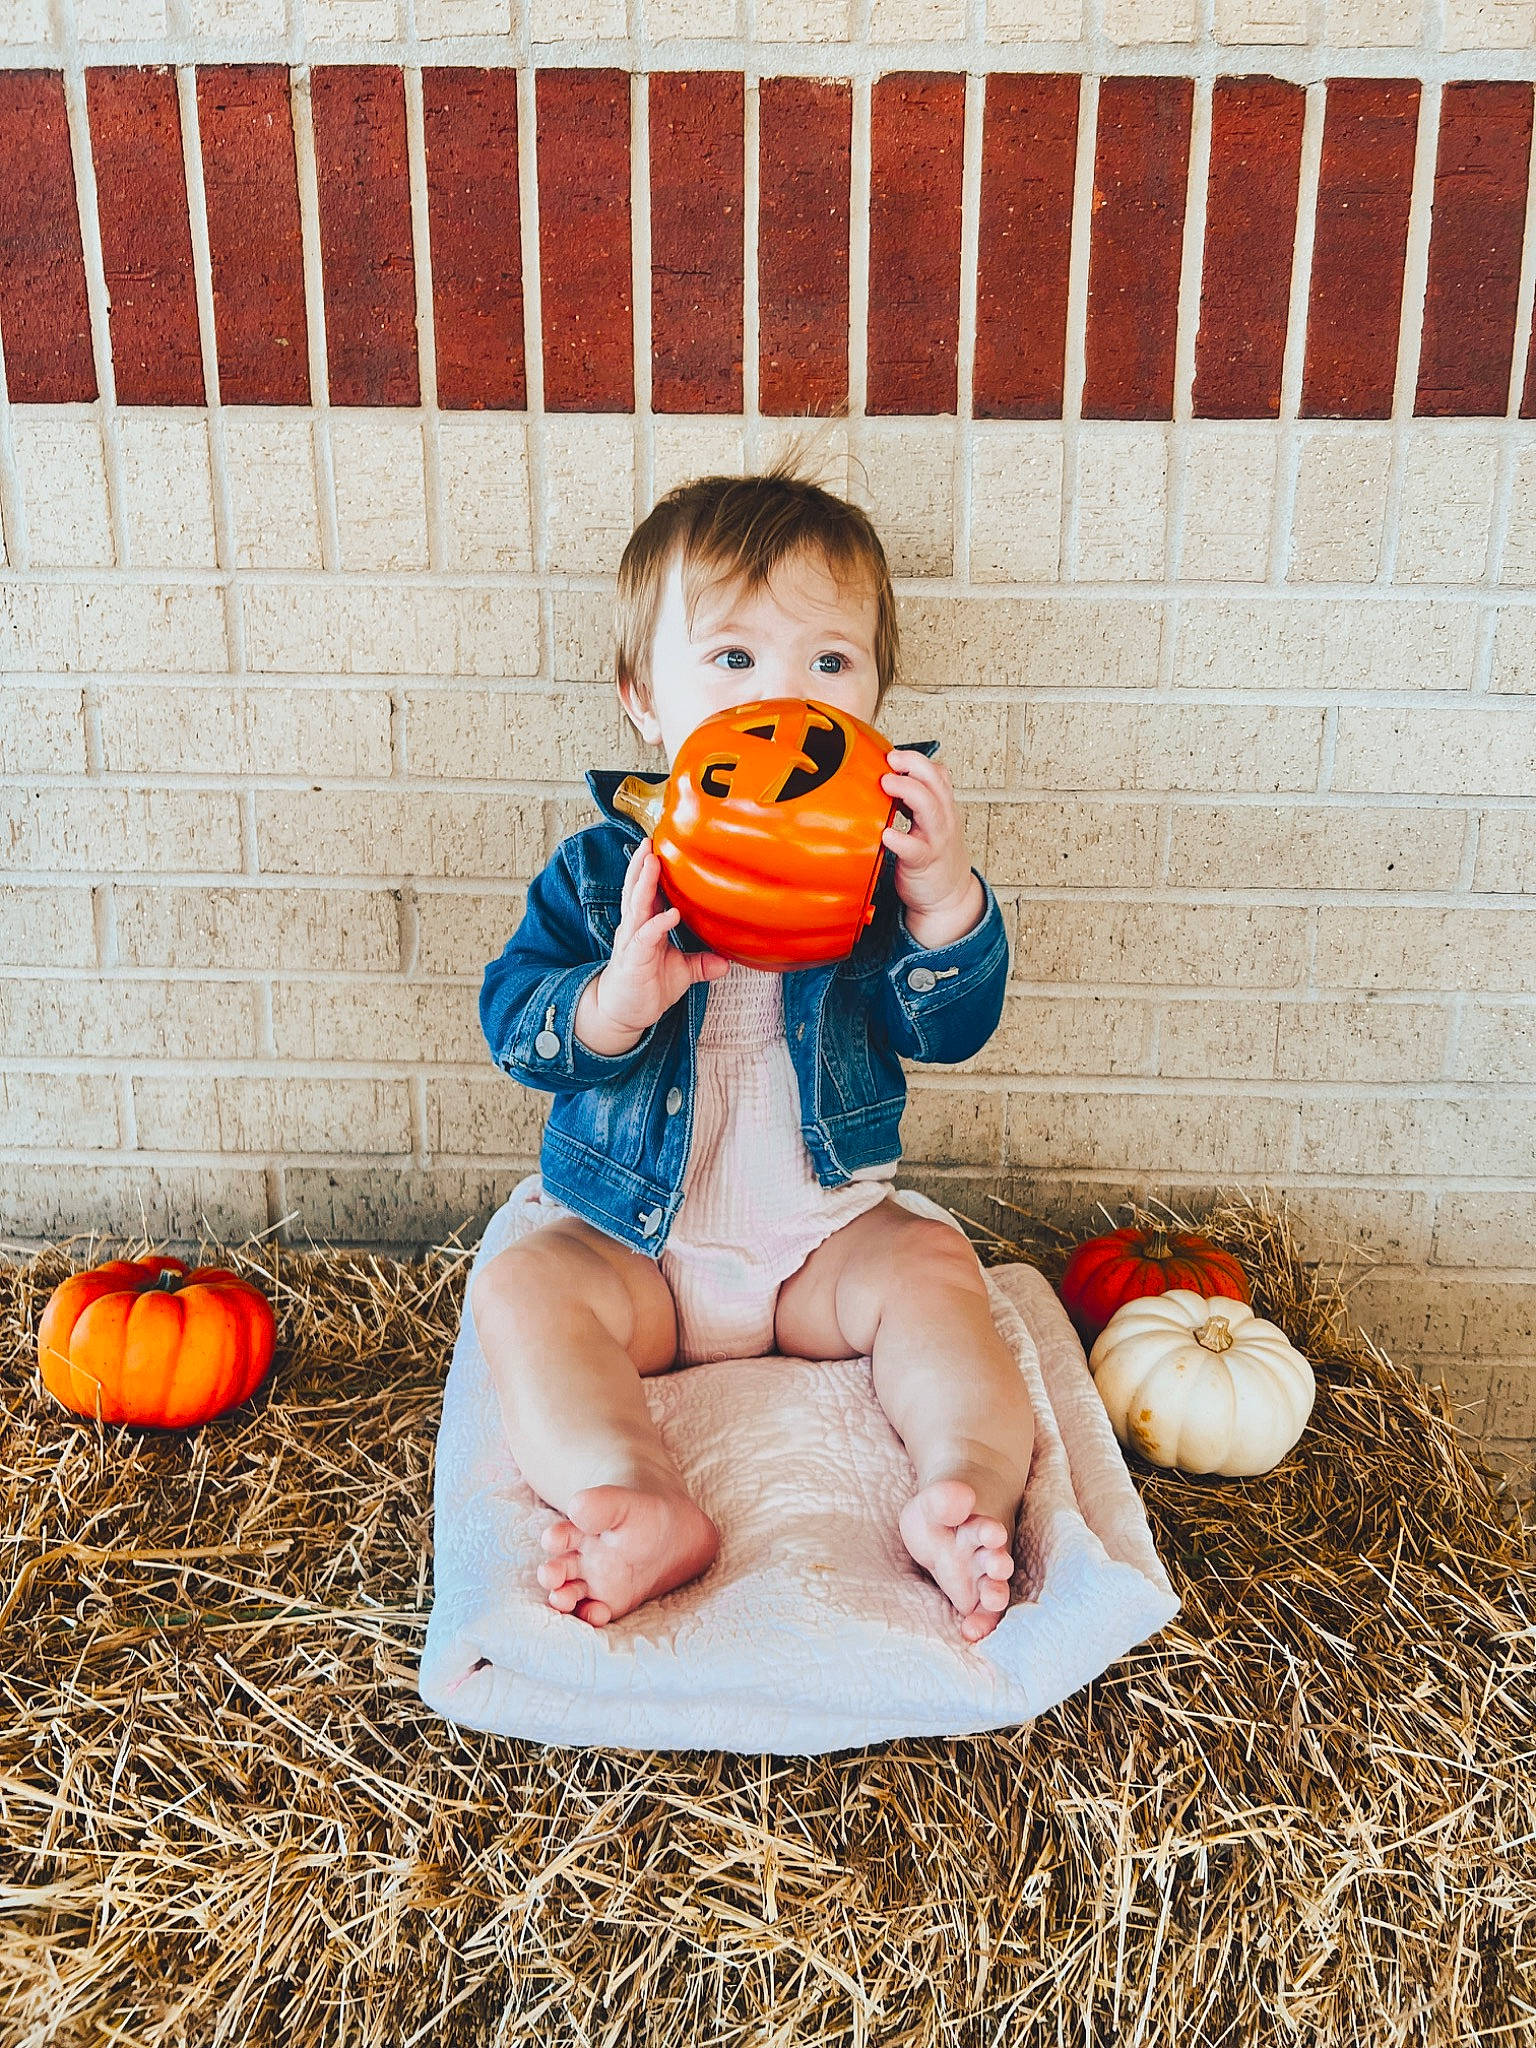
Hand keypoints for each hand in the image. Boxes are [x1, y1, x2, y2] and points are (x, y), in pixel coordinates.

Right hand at [582, 836, 730, 1048]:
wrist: (623, 1014)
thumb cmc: (647, 987)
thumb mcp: (681, 972)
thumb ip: (702, 963)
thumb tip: (728, 961)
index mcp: (645, 925)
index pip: (648, 892)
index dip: (653, 870)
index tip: (662, 846)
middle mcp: (635, 928)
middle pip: (636, 890)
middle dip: (641, 865)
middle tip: (650, 840)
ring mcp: (632, 942)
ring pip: (636, 906)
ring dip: (643, 883)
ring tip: (650, 861)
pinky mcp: (633, 960)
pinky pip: (645, 937)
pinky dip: (657, 924)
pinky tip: (670, 914)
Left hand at [879, 749, 981, 936]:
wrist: (948, 896)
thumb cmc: (932, 855)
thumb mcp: (930, 822)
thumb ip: (915, 800)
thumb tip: (884, 776)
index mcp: (942, 806)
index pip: (937, 773)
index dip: (917, 760)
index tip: (893, 754)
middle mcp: (943, 819)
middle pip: (936, 782)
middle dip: (914, 765)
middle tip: (890, 760)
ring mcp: (935, 839)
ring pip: (930, 808)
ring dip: (908, 792)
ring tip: (886, 784)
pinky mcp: (923, 862)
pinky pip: (914, 849)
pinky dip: (901, 840)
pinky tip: (886, 834)